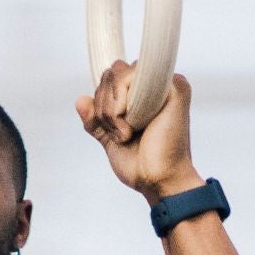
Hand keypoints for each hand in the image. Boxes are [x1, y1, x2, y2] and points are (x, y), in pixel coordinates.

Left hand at [77, 65, 198, 200]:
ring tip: (126, 134)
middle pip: (111, 74)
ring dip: (111, 111)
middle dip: (104, 108)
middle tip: (120, 135)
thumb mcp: (110, 139)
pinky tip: (131, 128)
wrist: (157, 181)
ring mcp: (166, 83)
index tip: (112, 132)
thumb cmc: (140, 165)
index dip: (101, 103)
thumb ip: (96, 120)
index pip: (110, 80)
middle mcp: (156, 85)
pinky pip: (130, 76)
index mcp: (144, 95)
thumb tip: (80, 99)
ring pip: (117, 74)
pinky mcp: (174, 86)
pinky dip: (119, 104)